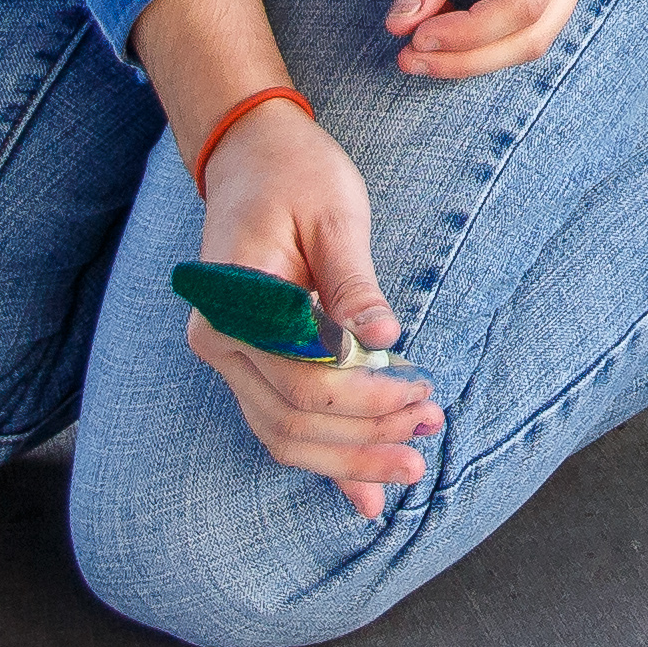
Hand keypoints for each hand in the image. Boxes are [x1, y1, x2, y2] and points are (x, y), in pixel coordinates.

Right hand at [187, 105, 443, 518]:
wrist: (251, 153)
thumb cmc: (297, 173)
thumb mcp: (336, 213)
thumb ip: (353, 283)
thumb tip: (383, 341)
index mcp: (234, 304)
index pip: (304, 379)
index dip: (366, 402)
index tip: (424, 397)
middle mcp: (219, 341)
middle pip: (291, 419)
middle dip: (363, 440)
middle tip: (428, 436)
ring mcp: (226, 356)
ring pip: (282, 435)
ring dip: (347, 457)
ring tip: (411, 462)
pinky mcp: (246, 362)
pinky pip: (280, 420)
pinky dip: (324, 457)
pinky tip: (365, 494)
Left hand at [388, 0, 609, 80]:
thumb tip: (402, 21)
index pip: (525, 2)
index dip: (469, 34)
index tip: (413, 36)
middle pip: (535, 32)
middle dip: (470, 56)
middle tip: (408, 58)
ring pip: (535, 34)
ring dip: (478, 53)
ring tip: (418, 50)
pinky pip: (527, 17)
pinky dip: (485, 34)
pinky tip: (441, 28)